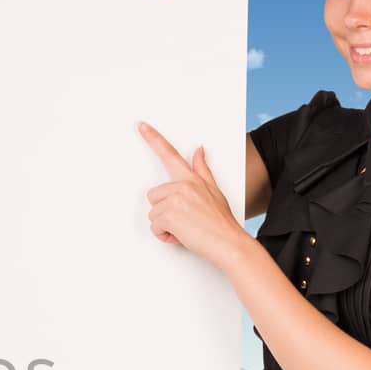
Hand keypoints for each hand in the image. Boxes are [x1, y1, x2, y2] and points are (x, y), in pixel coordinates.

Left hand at [141, 121, 249, 270]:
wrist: (229, 243)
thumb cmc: (221, 222)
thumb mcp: (214, 191)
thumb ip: (202, 170)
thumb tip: (198, 150)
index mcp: (191, 178)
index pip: (170, 155)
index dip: (154, 139)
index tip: (142, 126)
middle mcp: (182, 185)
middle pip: (154, 196)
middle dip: (164, 211)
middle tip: (184, 220)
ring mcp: (175, 199)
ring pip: (153, 213)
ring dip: (165, 225)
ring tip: (185, 229)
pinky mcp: (169, 215)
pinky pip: (154, 227)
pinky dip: (164, 235)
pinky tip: (180, 236)